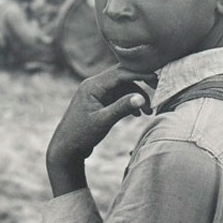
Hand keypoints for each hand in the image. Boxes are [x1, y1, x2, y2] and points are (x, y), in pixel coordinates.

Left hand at [46, 65, 156, 195]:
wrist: (65, 149)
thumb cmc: (81, 135)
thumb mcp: (103, 121)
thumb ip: (122, 108)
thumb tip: (141, 98)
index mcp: (93, 86)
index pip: (120, 73)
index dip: (140, 74)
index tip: (156, 79)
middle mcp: (94, 85)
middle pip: (123, 76)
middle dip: (141, 83)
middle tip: (158, 89)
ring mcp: (96, 92)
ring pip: (122, 87)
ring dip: (136, 96)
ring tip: (148, 112)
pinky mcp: (99, 101)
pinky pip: (118, 95)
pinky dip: (128, 102)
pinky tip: (137, 114)